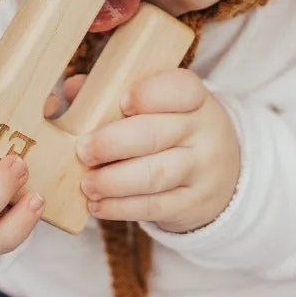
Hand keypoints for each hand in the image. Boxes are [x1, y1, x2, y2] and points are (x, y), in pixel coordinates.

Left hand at [73, 68, 239, 233]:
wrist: (223, 175)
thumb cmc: (175, 132)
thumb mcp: (161, 107)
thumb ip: (115, 93)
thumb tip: (72, 88)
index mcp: (194, 99)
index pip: (180, 88)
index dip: (149, 93)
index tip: (122, 102)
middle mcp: (203, 132)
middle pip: (156, 135)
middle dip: (112, 144)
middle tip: (83, 150)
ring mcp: (201, 170)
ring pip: (154, 175)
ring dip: (113, 181)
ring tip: (87, 183)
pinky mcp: (192, 204)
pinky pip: (154, 207)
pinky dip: (120, 208)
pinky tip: (98, 205)